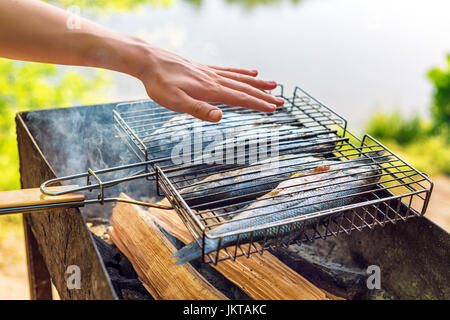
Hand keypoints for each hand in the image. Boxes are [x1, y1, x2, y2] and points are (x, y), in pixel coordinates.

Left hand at [137, 46, 284, 121]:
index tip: (273, 109)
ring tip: (273, 85)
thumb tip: (220, 117)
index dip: (258, 104)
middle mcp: (214, 79)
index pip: (240, 98)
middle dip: (264, 96)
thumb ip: (198, 109)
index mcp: (210, 90)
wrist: (149, 61)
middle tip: (281, 101)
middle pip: (244, 88)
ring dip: (258, 83)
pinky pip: (229, 70)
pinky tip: (250, 72)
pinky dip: (242, 72)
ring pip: (240, 78)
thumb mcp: (175, 102)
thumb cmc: (160, 84)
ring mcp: (210, 72)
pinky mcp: (204, 69)